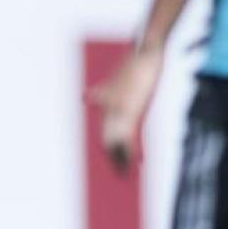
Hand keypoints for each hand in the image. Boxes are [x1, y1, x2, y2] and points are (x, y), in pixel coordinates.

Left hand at [89, 43, 163, 171]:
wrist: (143, 50)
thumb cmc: (131, 64)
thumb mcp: (111, 78)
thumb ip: (99, 91)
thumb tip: (84, 96)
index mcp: (103, 104)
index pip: (101, 133)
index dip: (104, 149)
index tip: (104, 164)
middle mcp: (108, 110)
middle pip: (106, 142)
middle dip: (110, 159)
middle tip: (113, 177)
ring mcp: (119, 111)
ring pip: (116, 143)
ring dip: (119, 160)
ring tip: (123, 176)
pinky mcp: (132, 110)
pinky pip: (130, 137)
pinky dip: (132, 151)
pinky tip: (137, 163)